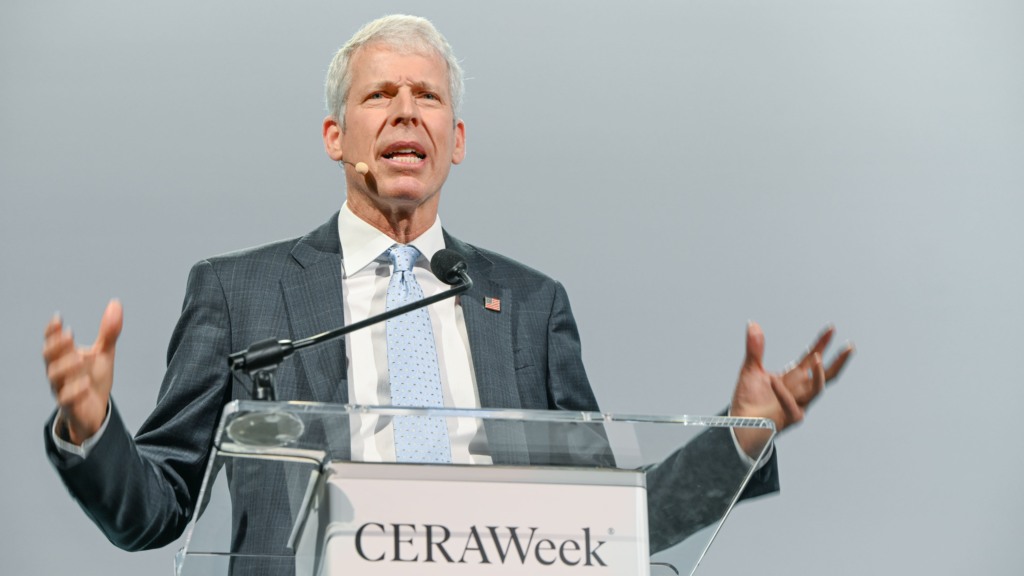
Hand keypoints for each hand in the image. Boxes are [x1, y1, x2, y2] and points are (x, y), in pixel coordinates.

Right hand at [43, 300, 122, 444]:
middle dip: (56, 346)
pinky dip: (74, 391)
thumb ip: (108, 332)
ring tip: (80, 358)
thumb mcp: (104, 354)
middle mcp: (60, 373)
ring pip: (55, 378)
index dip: (51, 331)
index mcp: (65, 358)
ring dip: (66, 367)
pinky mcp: (71, 407)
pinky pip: (66, 400)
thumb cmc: (93, 379)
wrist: (96, 412)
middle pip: (49, 358)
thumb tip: (115, 302)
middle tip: (69, 334)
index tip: (58, 318)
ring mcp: (63, 390)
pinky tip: (85, 383)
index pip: (52, 342)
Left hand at [731, 321, 853, 457]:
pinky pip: (791, 405)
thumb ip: (755, 349)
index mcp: (794, 378)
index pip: (812, 358)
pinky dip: (783, 393)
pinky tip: (773, 380)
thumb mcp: (751, 369)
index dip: (821, 344)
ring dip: (818, 375)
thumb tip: (753, 323)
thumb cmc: (748, 400)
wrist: (738, 425)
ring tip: (816, 358)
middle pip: (827, 375)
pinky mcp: (789, 418)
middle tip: (849, 347)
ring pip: (816, 391)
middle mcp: (800, 391)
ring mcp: (798, 405)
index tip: (831, 328)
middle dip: (839, 362)